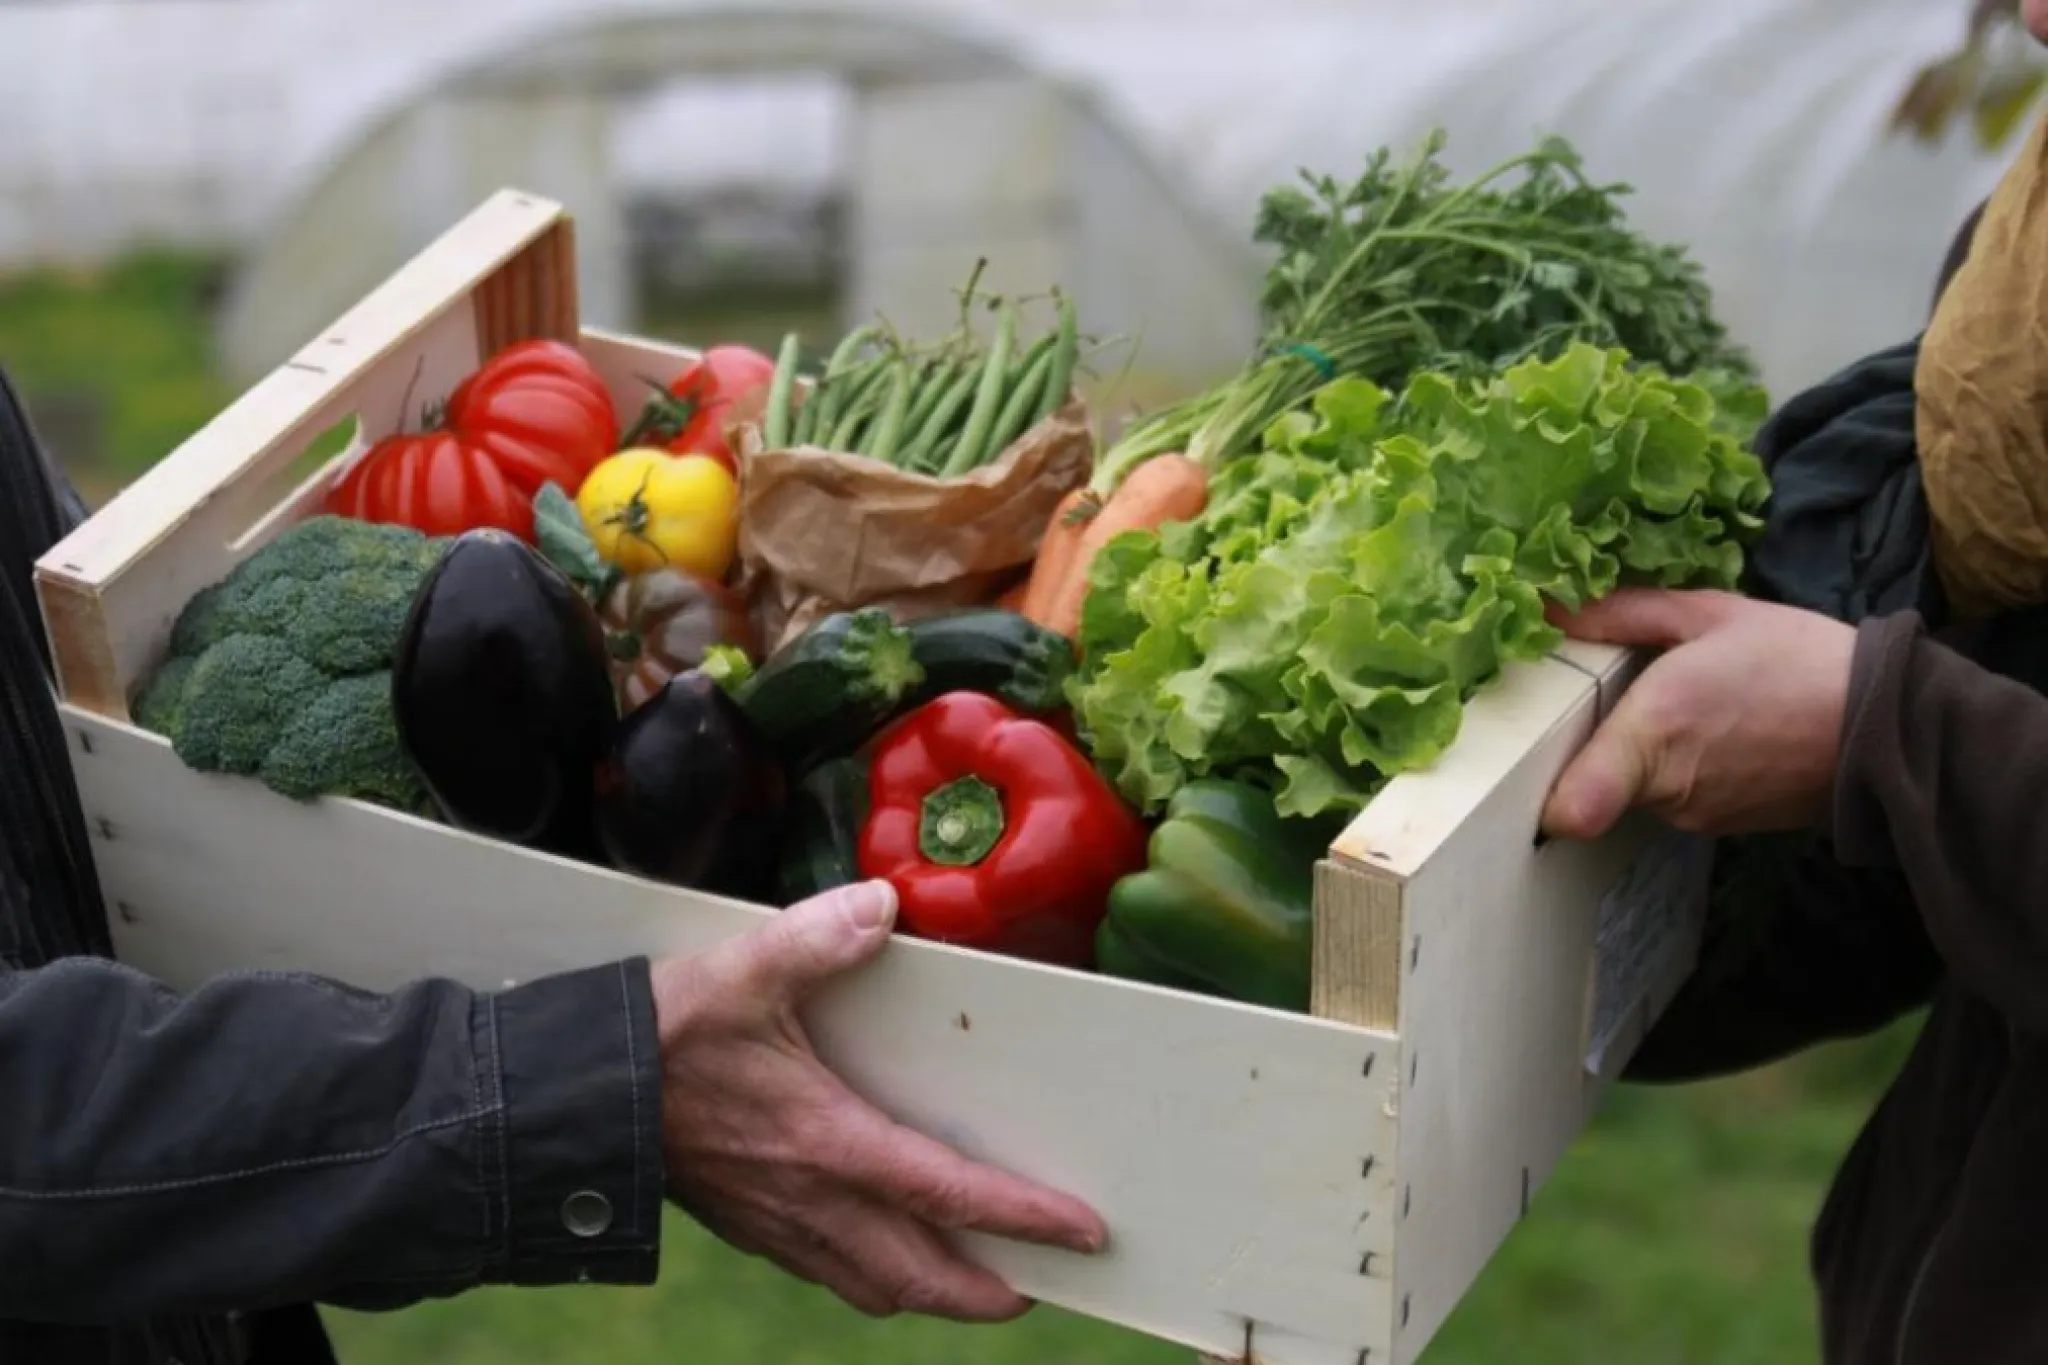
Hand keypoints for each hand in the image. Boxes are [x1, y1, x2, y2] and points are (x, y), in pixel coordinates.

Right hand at [649, 879, 1105, 1321]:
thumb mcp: (743, 970)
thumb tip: (882, 904)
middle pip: (922, 1276)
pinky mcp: (748, 1227)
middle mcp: (813, 1201)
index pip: (948, 1193)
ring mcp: (778, 1224)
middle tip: (1041, 1287)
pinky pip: (829, 1274)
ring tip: (975, 1281)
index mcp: (830, 1143)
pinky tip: (883, 1253)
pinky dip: (875, 1278)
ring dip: (932, 1293)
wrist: (573, 1096)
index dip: (1023, 1218)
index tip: (1083, 1234)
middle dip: (987, 1293)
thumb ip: (818, 937)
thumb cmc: (662, 1035)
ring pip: (875, 1287)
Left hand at [1540, 588, 1856, 840]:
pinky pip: (1670, 798)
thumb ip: (1623, 613)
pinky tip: (1710, 733)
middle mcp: (1664, 786)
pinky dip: (1674, 770)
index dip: (1540, 794)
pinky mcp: (1716, 828)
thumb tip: (1552, 607)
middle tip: (1606, 699)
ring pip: (1631, 788)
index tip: (1527, 758)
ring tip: (1677, 708)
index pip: (1572, 807)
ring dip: (1637, 755)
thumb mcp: (1710, 614)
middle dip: (1589, 742)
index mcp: (1654, 730)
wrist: (1886, 727)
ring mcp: (1691, 814)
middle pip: (1588, 781)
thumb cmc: (1798, 659)